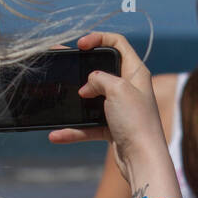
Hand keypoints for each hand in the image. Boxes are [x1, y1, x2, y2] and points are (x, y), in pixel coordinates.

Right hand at [46, 32, 164, 186]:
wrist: (143, 160)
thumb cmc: (136, 122)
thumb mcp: (117, 89)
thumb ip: (99, 78)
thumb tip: (87, 85)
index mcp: (135, 73)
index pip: (118, 44)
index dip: (99, 38)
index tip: (80, 44)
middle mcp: (129, 88)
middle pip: (101, 70)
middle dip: (80, 68)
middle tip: (60, 63)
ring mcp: (120, 108)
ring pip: (92, 99)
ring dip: (74, 102)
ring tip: (54, 97)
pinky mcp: (112, 127)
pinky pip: (88, 125)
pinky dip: (74, 130)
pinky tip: (57, 134)